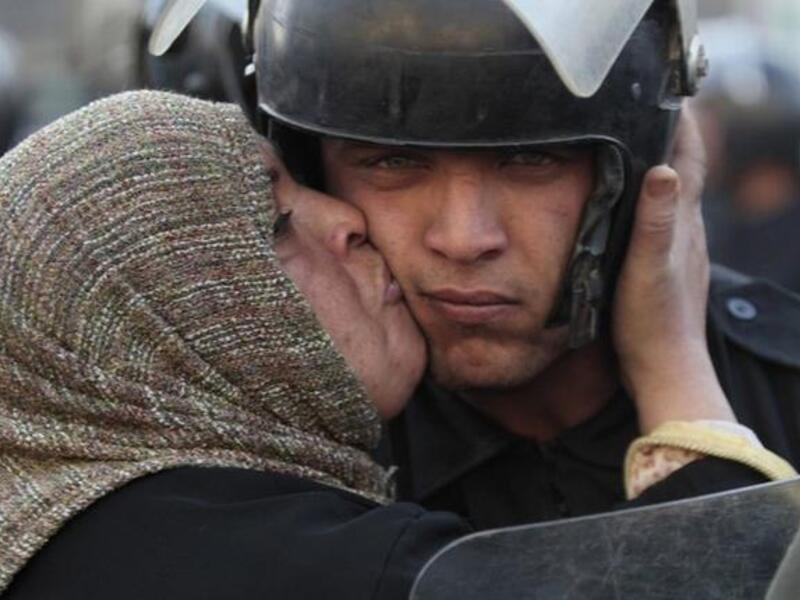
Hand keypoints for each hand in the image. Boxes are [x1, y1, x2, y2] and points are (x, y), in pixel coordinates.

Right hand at [613, 107, 735, 431]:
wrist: (663, 367)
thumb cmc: (651, 321)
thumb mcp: (648, 269)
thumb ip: (656, 221)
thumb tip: (664, 169)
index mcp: (683, 223)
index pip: (690, 159)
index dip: (682, 124)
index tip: (667, 91)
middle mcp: (686, 230)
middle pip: (682, 170)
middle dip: (667, 135)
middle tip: (640, 109)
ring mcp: (677, 249)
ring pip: (670, 195)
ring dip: (658, 165)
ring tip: (630, 145)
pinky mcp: (665, 265)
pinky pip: (658, 218)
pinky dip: (648, 198)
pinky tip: (628, 206)